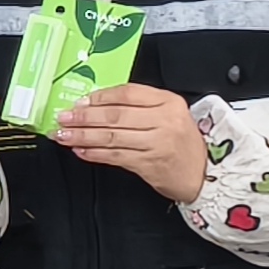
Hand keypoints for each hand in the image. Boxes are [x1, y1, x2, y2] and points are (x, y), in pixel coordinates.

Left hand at [54, 82, 210, 205]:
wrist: (204, 174)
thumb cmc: (182, 142)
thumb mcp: (170, 114)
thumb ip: (141, 106)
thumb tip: (97, 104)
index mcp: (169, 102)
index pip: (128, 94)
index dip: (100, 97)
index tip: (80, 102)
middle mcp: (164, 121)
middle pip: (115, 115)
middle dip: (84, 117)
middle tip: (63, 117)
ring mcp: (157, 144)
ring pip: (112, 136)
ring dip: (83, 136)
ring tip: (63, 134)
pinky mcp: (149, 165)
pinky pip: (115, 156)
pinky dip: (94, 153)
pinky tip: (80, 150)